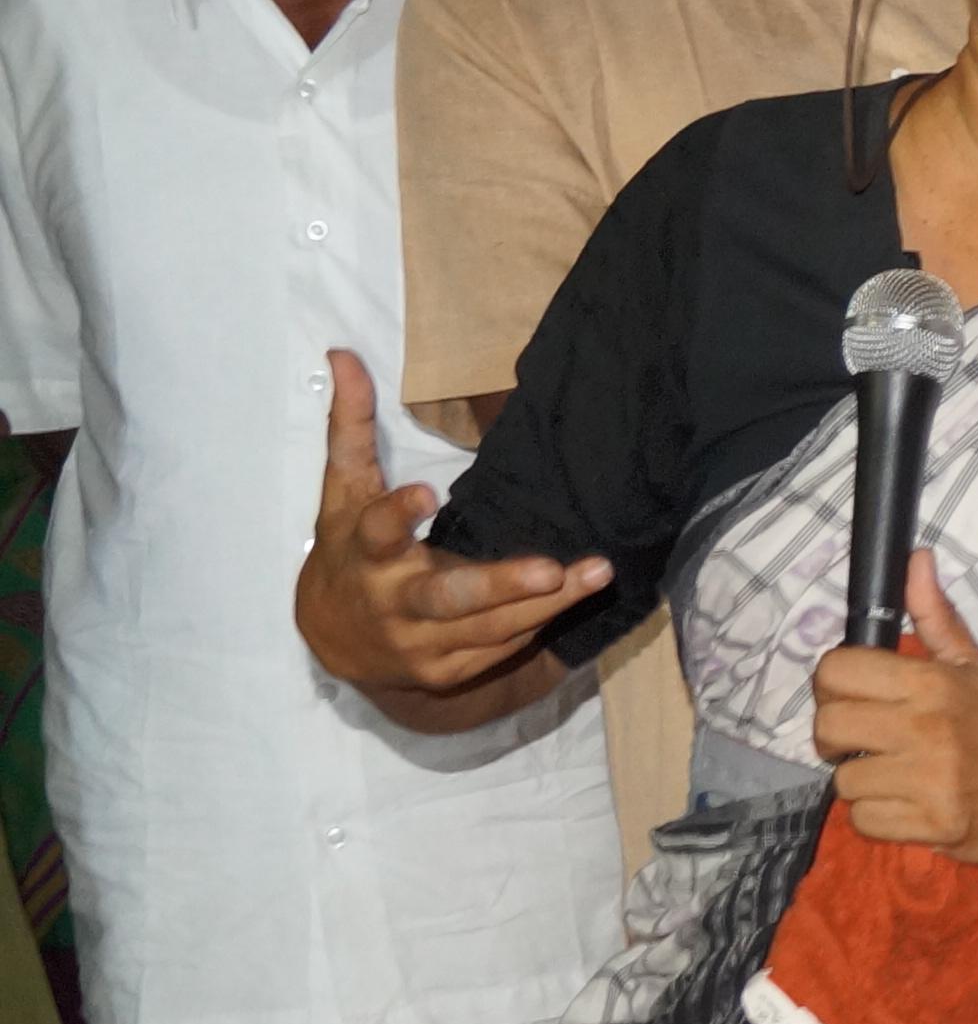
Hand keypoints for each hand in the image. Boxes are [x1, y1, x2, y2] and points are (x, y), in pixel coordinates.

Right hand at [291, 348, 601, 697]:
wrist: (333, 639)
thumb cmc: (350, 550)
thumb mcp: (343, 490)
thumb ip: (351, 426)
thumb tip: (343, 352)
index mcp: (364, 553)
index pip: (377, 530)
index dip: (398, 513)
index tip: (426, 493)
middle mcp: (391, 602)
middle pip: (445, 597)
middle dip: (498, 585)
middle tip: (549, 569)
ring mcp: (418, 643)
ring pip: (489, 627)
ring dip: (545, 603)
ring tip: (597, 572)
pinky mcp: (446, 671)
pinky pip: (502, 646)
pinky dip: (537, 622)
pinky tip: (574, 595)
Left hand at [809, 556, 977, 866]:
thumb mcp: (976, 668)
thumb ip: (937, 618)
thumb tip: (916, 559)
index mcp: (933, 683)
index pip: (836, 672)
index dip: (834, 685)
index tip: (855, 699)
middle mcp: (927, 728)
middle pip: (828, 728)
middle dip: (838, 738)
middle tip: (865, 743)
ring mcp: (930, 780)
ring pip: (843, 781)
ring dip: (863, 782)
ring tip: (896, 777)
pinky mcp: (933, 825)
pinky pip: (864, 821)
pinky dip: (879, 817)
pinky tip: (908, 805)